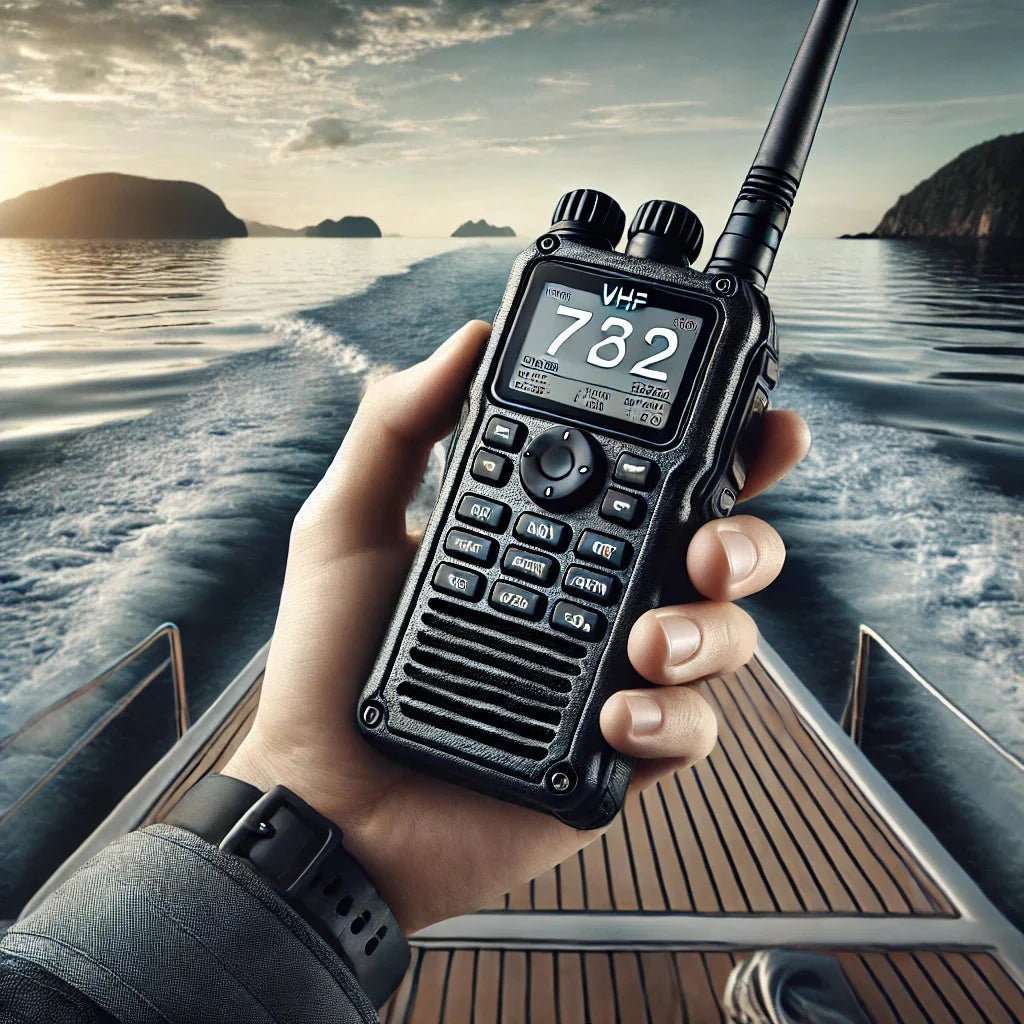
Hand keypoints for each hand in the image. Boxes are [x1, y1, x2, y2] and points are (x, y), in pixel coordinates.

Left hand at [223, 320, 808, 933]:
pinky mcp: (619, 755)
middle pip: (716, 555)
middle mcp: (597, 601)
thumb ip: (398, 427)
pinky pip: (690, 730)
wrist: (325, 797)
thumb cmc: (327, 664)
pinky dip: (672, 715)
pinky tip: (619, 712)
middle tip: (707, 547)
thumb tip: (463, 340)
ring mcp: (614, 677)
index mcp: (553, 541)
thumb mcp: (349, 524)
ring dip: (709, 631)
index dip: (717, 450)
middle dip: (744, 540)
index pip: (651, 483)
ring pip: (723, 638)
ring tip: (646, 642)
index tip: (753, 422)